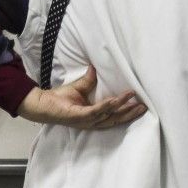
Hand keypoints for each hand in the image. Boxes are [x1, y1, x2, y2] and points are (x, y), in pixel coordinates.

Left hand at [18, 66, 146, 130]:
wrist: (42, 103)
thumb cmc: (59, 98)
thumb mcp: (80, 87)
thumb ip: (90, 79)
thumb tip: (95, 66)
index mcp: (93, 116)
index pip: (114, 115)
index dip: (126, 111)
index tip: (140, 104)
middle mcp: (92, 121)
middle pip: (115, 119)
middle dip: (130, 113)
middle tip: (145, 107)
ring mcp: (86, 120)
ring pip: (109, 116)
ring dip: (122, 108)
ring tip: (134, 100)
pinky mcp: (79, 117)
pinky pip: (95, 112)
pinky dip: (106, 106)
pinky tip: (115, 100)